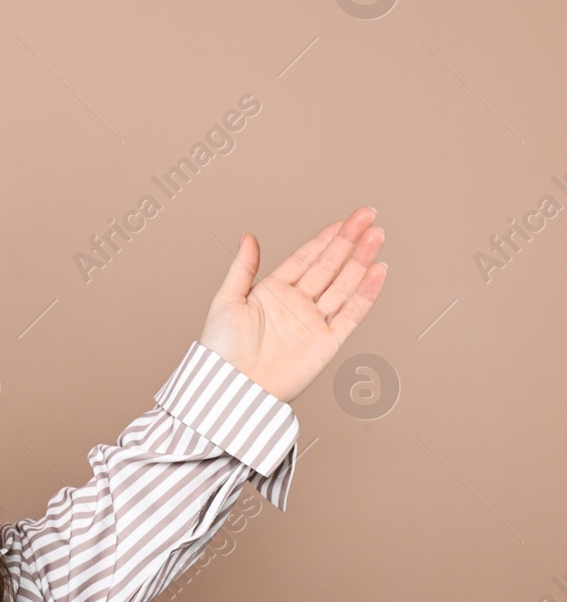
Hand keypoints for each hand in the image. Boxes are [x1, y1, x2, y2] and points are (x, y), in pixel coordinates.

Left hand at [198, 207, 387, 403]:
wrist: (233, 386)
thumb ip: (242, 268)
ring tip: (377, 236)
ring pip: (344, 285)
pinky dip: (366, 293)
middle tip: (368, 216)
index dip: (325, 238)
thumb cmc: (222, 348)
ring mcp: (314, 322)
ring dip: (361, 260)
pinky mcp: (327, 342)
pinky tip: (378, 271)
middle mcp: (297, 304)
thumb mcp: (227, 300)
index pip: (306, 258)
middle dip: (349, 240)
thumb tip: (248, 236)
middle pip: (330, 266)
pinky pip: (351, 313)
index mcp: (273, 292)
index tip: (345, 220)